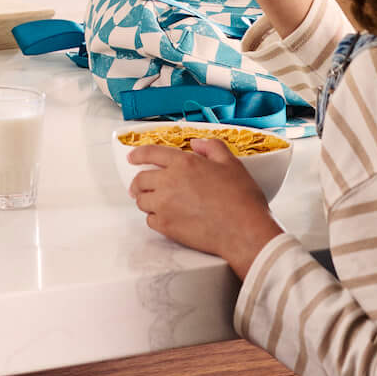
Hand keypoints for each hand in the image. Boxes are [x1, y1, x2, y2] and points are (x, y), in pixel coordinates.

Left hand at [129, 139, 276, 275]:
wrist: (244, 231)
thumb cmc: (241, 199)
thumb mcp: (231, 163)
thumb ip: (212, 147)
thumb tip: (197, 144)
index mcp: (184, 163)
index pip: (151, 153)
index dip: (138, 154)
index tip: (132, 157)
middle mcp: (169, 182)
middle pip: (140, 180)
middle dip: (138, 182)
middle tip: (141, 186)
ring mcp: (165, 206)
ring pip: (142, 201)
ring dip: (146, 200)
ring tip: (155, 203)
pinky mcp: (167, 227)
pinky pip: (150, 221)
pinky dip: (154, 218)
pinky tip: (165, 217)